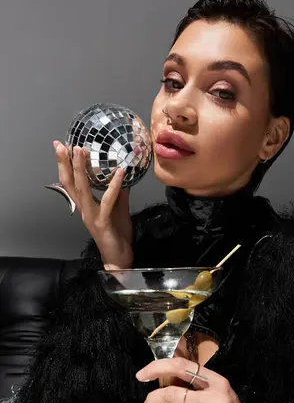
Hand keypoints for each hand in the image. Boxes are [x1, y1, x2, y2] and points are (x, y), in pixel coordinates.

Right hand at [53, 141, 132, 268]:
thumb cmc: (116, 234)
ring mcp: (91, 215)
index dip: (64, 165)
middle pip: (70, 183)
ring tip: (80, 151)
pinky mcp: (102, 222)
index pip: (71, 182)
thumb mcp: (119, 207)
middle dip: (65, 162)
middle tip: (62, 144)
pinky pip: (107, 200)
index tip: (61, 146)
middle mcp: (84, 209)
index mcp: (85, 205)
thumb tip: (123, 172)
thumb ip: (118, 191)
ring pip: (82, 189)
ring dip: (80, 169)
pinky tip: (119, 172)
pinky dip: (114, 186)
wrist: (119, 257)